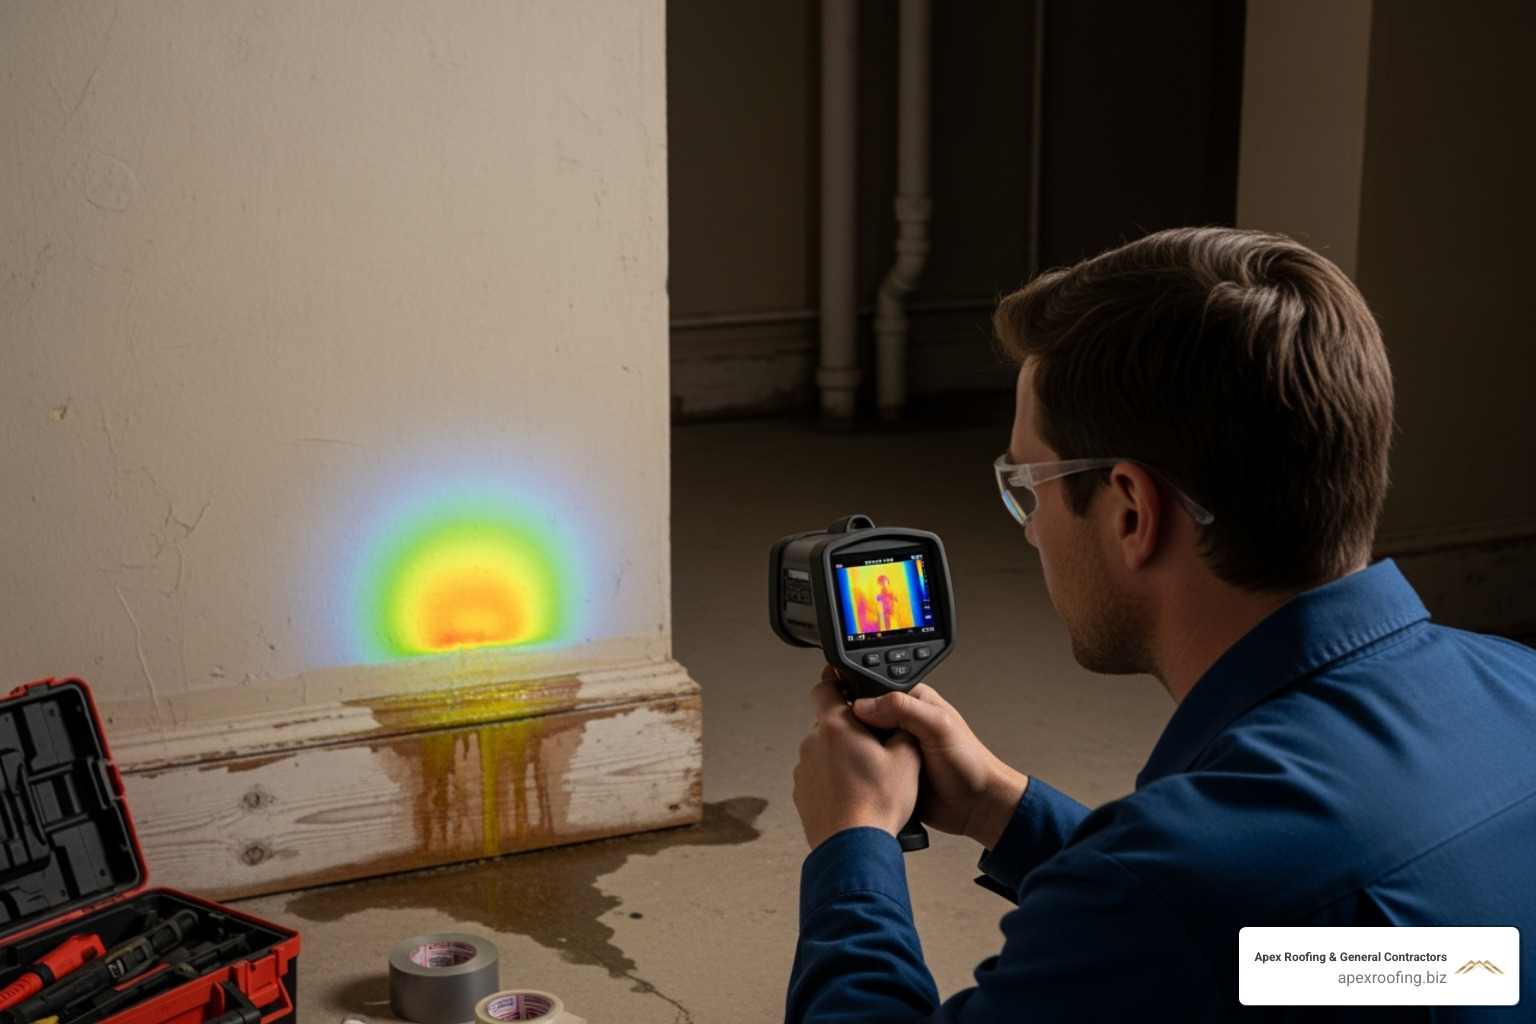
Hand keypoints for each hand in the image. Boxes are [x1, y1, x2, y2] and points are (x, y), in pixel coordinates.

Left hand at [792, 672, 921, 848]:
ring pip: (823, 752)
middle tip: (873, 747)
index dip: (836, 683)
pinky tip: (853, 796)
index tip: (845, 687)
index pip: (824, 687)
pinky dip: (832, 781)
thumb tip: (898, 723)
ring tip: (865, 779)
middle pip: (828, 723)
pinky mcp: (801, 794)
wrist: (853, 846)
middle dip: (848, 729)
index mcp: (836, 726)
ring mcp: (804, 770)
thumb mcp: (907, 758)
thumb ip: (902, 729)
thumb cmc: (877, 803)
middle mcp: (813, 743)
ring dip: (840, 757)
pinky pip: (818, 777)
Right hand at [851, 682, 1027, 849]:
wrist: (977, 806)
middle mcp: (900, 722)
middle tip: (847, 736)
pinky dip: (859, 771)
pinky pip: (866, 767)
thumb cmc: (970, 763)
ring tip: (851, 755)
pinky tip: (856, 773)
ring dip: (854, 749)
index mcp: (912, 701)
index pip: (873, 688)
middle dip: (852, 725)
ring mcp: (893, 748)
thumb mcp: (939, 726)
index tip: (842, 708)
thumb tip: (865, 704)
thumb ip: (904, 708)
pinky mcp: (889, 772)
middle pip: (861, 716)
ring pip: (860, 743)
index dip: (856, 695)